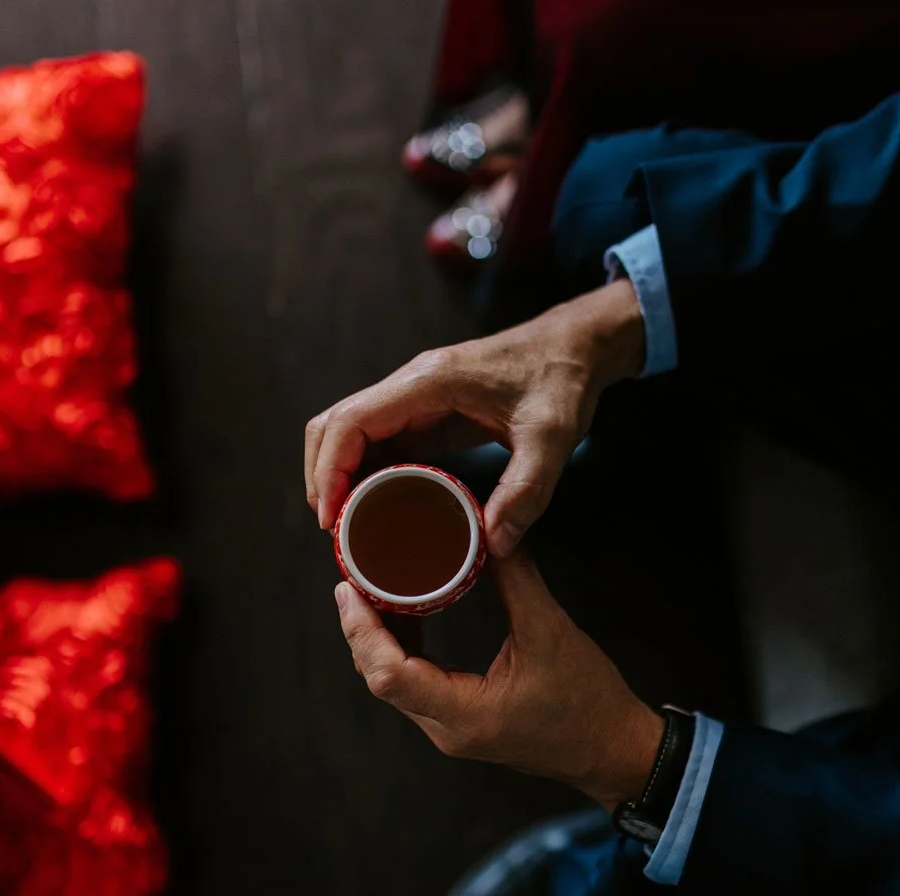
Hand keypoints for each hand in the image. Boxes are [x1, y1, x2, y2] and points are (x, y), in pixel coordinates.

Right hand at [306, 279, 645, 556]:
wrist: (575, 347)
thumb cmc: (561, 380)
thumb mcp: (552, 438)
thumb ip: (526, 490)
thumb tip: (493, 544)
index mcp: (428, 382)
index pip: (350, 422)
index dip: (328, 470)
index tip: (329, 519)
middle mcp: (411, 385)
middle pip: (336, 427)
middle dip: (324, 478)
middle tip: (335, 533)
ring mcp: (416, 398)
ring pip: (352, 434)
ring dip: (340, 477)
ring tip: (350, 529)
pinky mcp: (428, 412)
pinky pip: (381, 443)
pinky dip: (368, 475)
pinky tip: (378, 511)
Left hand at [336, 550, 664, 810]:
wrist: (615, 750)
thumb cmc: (588, 699)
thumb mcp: (552, 631)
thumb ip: (514, 578)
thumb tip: (488, 530)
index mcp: (465, 713)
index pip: (389, 674)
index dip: (361, 630)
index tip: (348, 589)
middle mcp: (448, 730)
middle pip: (380, 679)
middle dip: (361, 630)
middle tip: (354, 579)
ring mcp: (452, 733)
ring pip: (394, 686)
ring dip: (379, 641)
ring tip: (373, 592)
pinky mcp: (461, 727)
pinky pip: (415, 688)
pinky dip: (403, 653)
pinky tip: (408, 618)